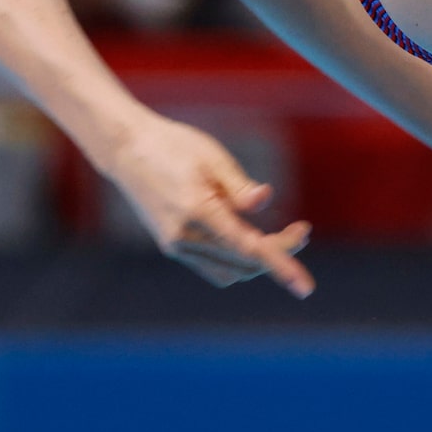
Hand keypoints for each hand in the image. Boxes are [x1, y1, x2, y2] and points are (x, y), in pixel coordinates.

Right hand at [102, 114, 315, 297]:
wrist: (127, 150)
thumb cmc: (174, 146)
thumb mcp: (212, 157)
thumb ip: (239, 186)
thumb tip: (265, 201)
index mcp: (197, 211)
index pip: (248, 248)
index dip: (281, 266)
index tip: (305, 286)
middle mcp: (184, 237)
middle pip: (244, 262)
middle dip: (278, 252)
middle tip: (302, 230)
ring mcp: (175, 245)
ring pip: (229, 272)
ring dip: (258, 261)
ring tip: (282, 235)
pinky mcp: (172, 245)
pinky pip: (213, 266)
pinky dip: (237, 259)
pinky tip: (251, 239)